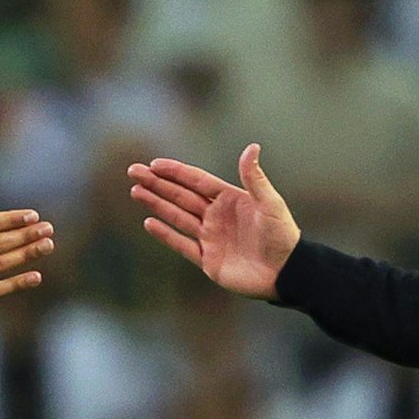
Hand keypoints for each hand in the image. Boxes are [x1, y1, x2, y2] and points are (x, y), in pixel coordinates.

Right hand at [128, 144, 299, 299]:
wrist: (285, 272)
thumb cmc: (282, 235)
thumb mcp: (270, 203)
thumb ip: (255, 178)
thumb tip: (252, 147)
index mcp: (229, 199)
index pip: (196, 181)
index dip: (175, 172)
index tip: (154, 164)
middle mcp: (216, 216)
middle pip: (181, 196)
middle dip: (157, 183)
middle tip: (133, 171)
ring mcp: (210, 237)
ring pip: (177, 216)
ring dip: (157, 203)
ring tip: (135, 191)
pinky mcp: (208, 259)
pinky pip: (182, 244)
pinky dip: (165, 234)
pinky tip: (149, 222)